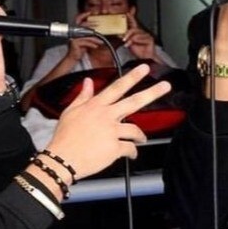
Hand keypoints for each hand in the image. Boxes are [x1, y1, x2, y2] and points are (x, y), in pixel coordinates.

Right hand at [46, 63, 169, 179]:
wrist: (61, 160)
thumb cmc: (64, 138)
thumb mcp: (70, 112)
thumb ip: (83, 96)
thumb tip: (87, 81)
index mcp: (96, 106)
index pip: (117, 87)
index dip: (132, 77)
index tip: (144, 68)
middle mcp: (106, 116)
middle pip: (134, 102)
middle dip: (152, 92)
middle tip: (166, 86)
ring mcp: (111, 132)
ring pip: (135, 129)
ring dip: (141, 136)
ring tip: (142, 139)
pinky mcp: (114, 148)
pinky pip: (130, 149)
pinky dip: (132, 152)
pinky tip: (131, 154)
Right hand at [67, 36, 103, 60]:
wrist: (72, 59)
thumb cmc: (78, 53)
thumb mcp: (84, 46)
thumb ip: (88, 42)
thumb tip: (95, 40)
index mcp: (77, 36)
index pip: (87, 35)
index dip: (94, 37)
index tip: (99, 39)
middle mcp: (75, 36)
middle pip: (88, 36)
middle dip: (95, 39)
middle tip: (101, 41)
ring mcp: (75, 39)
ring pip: (87, 39)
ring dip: (95, 41)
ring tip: (100, 43)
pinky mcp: (75, 43)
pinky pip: (86, 43)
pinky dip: (91, 44)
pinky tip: (95, 46)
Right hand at [68, 11, 103, 59]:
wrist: (74, 57)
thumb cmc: (79, 49)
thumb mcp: (86, 40)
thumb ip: (89, 35)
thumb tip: (97, 32)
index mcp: (75, 30)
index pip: (78, 20)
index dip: (83, 15)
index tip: (90, 12)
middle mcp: (74, 32)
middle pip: (84, 26)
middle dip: (93, 25)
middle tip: (99, 26)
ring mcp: (74, 37)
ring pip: (87, 36)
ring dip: (95, 39)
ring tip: (101, 41)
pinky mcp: (75, 43)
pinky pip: (85, 42)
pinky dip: (91, 44)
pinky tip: (96, 46)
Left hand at [123, 15, 156, 60]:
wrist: (144, 58)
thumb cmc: (138, 51)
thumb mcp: (128, 43)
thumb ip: (125, 37)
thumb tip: (120, 34)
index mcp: (136, 32)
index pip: (133, 23)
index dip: (131, 17)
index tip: (127, 13)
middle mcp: (141, 32)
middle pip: (133, 29)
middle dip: (127, 34)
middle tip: (124, 39)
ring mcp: (146, 35)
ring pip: (136, 33)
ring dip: (131, 39)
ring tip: (128, 44)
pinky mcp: (150, 39)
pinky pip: (142, 38)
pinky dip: (137, 41)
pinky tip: (135, 44)